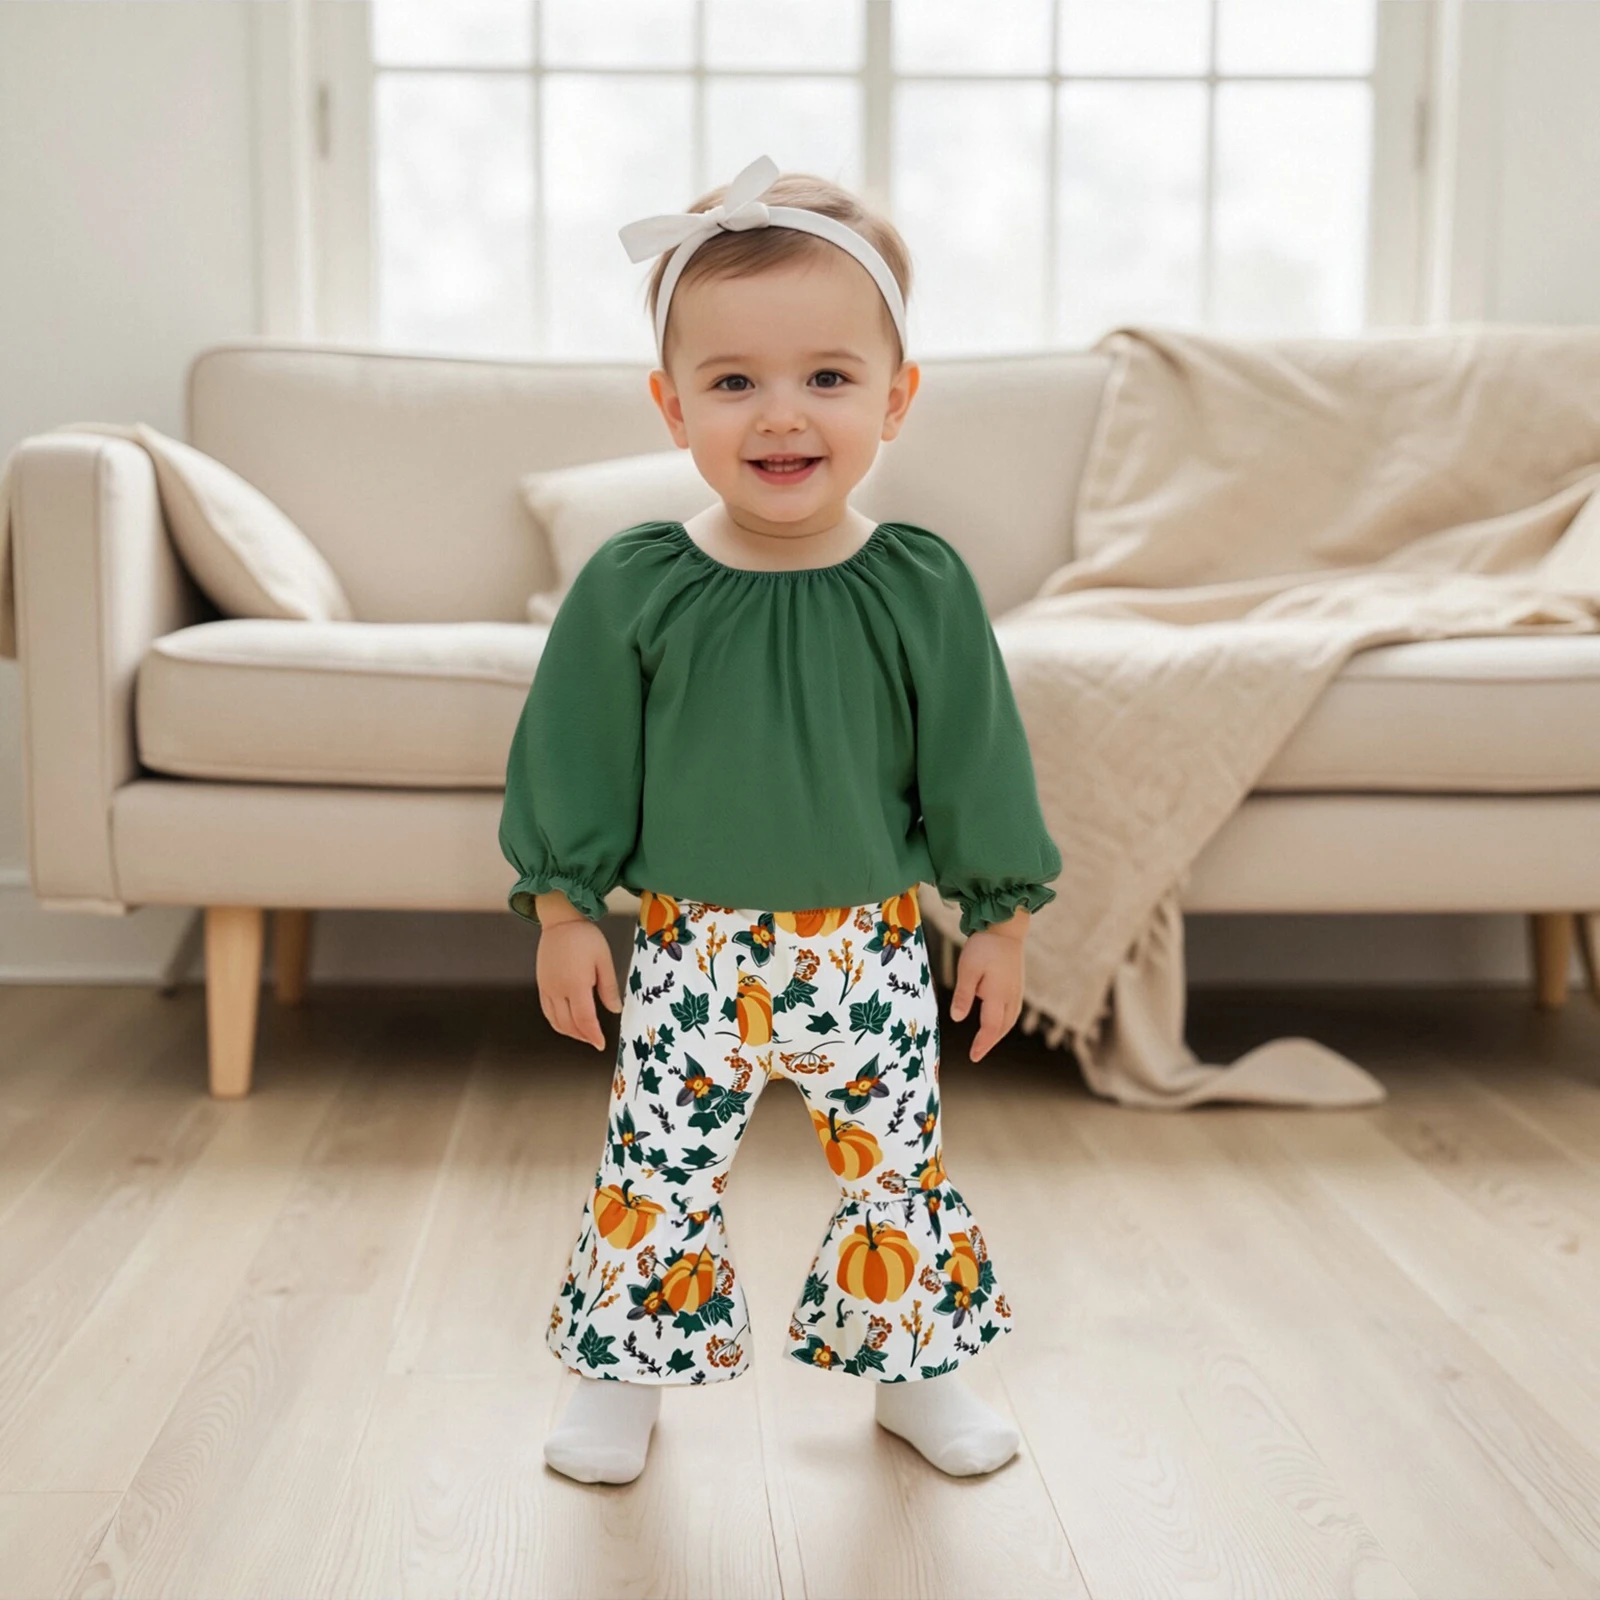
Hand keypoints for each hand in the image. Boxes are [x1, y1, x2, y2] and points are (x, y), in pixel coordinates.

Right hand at [535, 905, 621, 1050]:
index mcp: (576, 984)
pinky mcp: (542, 986)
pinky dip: (558, 1023)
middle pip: (569, 1024)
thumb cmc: (585, 937)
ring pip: (556, 1021)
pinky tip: (569, 1023)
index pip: (584, 1019)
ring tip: (585, 1035)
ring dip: (570, 1032)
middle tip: (596, 1041)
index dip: (593, 1035)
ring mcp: (547, 989)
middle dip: (583, 1036)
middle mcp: (558, 990)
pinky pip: (547, 1012)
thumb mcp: (604, 959)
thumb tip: (616, 1010)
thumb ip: (609, 987)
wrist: (560, 922)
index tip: (601, 1044)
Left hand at [948, 909, 1028, 1062]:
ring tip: (986, 1041)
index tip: (974, 1056)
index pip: (991, 1027)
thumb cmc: (984, 946)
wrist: (1006, 928)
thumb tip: (957, 1018)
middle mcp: (1011, 996)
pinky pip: (1012, 1010)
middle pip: (1002, 1027)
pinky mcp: (1017, 984)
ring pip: (1010, 1020)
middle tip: (977, 1053)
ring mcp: (1017, 990)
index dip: (982, 1043)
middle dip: (990, 1042)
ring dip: (998, 1033)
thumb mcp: (967, 969)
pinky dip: (1004, 1021)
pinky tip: (997, 1020)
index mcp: (998, 995)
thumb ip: (963, 995)